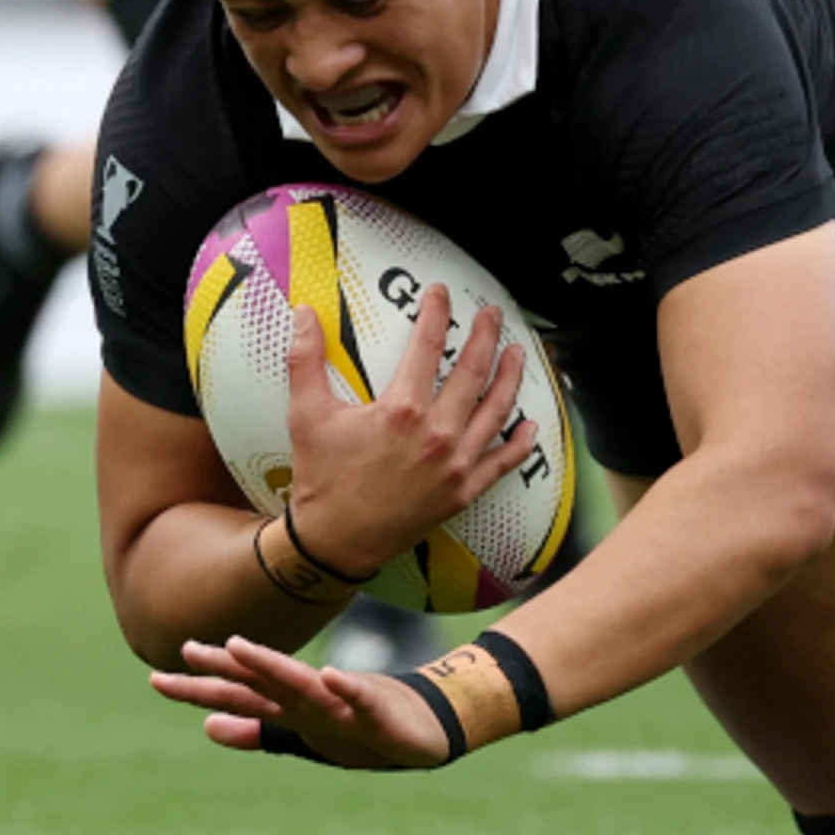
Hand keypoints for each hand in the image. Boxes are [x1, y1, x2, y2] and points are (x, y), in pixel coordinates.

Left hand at [151, 635, 453, 768]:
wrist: (421, 728)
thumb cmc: (356, 727)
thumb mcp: (300, 735)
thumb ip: (256, 731)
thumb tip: (205, 728)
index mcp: (288, 706)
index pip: (236, 694)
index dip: (199, 688)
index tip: (155, 679)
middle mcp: (308, 698)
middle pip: (259, 681)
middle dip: (224, 667)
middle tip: (186, 649)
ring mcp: (340, 701)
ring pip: (299, 682)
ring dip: (269, 664)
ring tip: (238, 646)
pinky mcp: (375, 708)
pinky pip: (358, 696)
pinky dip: (344, 686)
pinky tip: (328, 674)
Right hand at [282, 286, 536, 577]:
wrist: (336, 541)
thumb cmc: (321, 477)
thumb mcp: (307, 415)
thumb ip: (305, 360)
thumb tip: (303, 313)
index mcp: (402, 409)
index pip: (428, 345)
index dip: (437, 312)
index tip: (442, 292)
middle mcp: (437, 433)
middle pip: (473, 371)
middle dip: (487, 336)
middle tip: (493, 315)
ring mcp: (455, 464)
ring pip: (495, 411)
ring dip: (510, 378)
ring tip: (518, 354)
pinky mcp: (463, 492)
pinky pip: (502, 463)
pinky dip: (520, 444)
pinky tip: (530, 426)